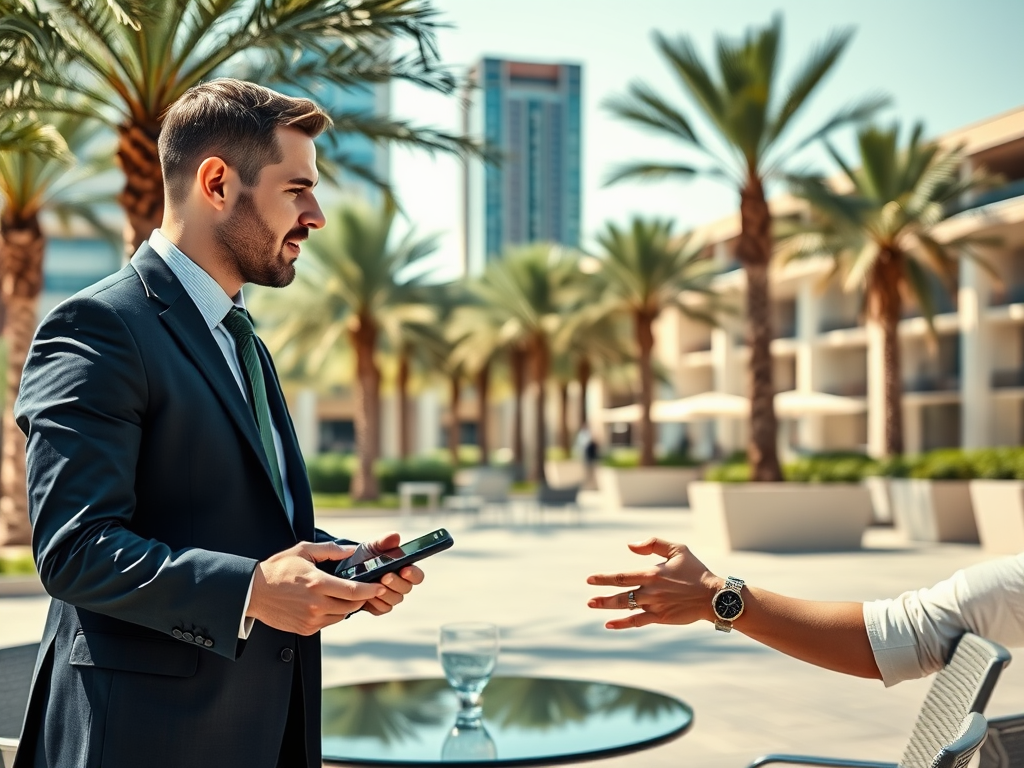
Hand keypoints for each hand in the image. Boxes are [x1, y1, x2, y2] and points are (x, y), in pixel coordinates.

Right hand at [247, 541, 386, 634]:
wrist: (253, 593)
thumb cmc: (278, 569)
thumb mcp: (303, 551)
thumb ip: (330, 550)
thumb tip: (351, 550)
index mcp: (317, 583)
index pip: (353, 591)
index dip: (371, 590)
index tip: (380, 586)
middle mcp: (316, 604)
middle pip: (352, 606)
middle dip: (361, 597)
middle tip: (365, 589)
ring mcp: (311, 619)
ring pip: (342, 615)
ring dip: (347, 606)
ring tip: (343, 594)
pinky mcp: (306, 629)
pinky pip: (329, 623)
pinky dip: (333, 614)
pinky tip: (327, 603)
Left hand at [347, 532, 424, 615]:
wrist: (346, 572)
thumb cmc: (364, 558)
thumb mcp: (372, 547)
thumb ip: (384, 542)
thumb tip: (395, 536)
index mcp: (404, 569)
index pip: (417, 576)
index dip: (413, 574)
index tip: (405, 569)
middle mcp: (400, 585)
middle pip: (406, 588)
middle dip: (396, 583)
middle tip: (385, 576)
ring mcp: (391, 597)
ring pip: (395, 599)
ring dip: (385, 593)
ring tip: (373, 586)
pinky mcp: (379, 607)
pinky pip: (382, 608)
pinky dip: (375, 602)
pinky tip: (367, 595)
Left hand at [586, 538, 721, 629]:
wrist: (713, 596)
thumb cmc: (696, 571)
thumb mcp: (678, 549)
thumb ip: (653, 544)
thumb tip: (629, 546)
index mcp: (652, 574)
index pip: (622, 576)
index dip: (604, 578)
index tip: (590, 579)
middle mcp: (651, 591)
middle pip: (621, 593)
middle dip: (602, 597)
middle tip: (588, 600)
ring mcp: (655, 606)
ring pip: (626, 607)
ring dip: (608, 607)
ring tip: (592, 605)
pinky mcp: (661, 618)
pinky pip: (637, 622)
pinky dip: (622, 623)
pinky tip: (609, 624)